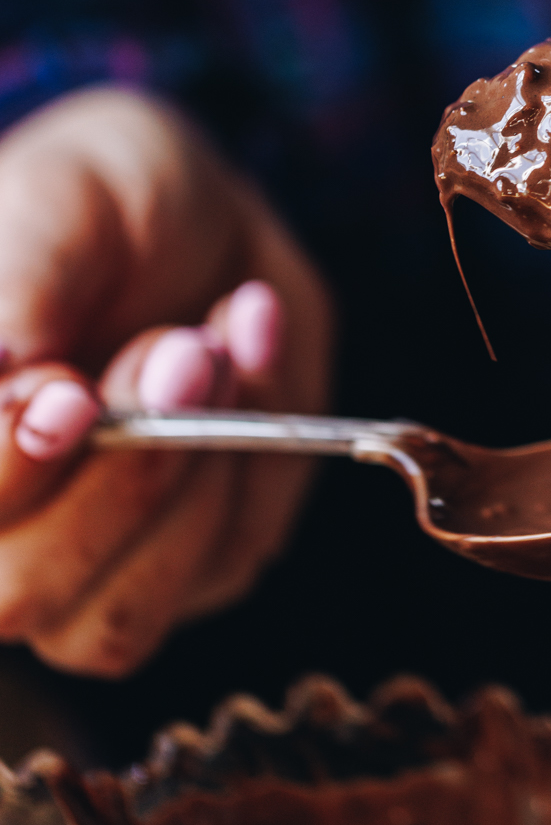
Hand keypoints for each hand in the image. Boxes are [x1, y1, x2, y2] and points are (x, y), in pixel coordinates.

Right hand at [0, 87, 331, 673]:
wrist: (194, 211)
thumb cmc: (91, 202)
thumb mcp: (54, 210)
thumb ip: (19, 296)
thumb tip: (0, 375)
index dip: (6, 471)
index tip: (70, 396)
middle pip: (17, 596)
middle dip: (118, 473)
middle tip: (181, 349)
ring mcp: (74, 565)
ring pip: (114, 622)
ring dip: (188, 478)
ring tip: (211, 345)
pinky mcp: (181, 566)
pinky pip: (217, 564)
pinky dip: (252, 459)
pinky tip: (248, 351)